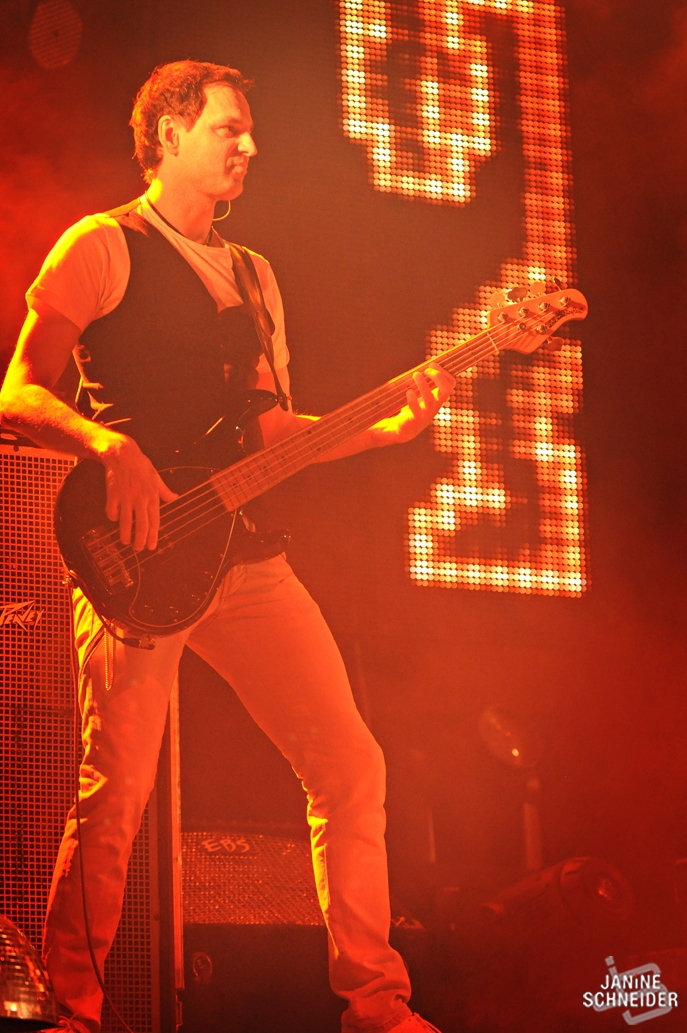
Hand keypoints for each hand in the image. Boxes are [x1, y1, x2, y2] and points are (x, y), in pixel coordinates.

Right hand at [98, 433, 177, 550]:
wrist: (122, 454)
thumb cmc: (141, 466)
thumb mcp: (156, 478)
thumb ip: (165, 491)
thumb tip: (175, 498)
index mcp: (152, 496)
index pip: (154, 521)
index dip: (152, 535)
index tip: (151, 546)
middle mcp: (140, 499)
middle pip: (141, 525)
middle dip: (140, 540)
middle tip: (138, 549)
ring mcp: (125, 497)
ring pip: (125, 521)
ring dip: (125, 533)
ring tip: (126, 541)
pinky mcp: (113, 493)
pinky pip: (111, 510)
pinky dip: (112, 516)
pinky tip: (113, 518)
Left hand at [371, 364, 455, 446]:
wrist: (402, 429)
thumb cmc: (411, 408)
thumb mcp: (420, 394)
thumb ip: (424, 383)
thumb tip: (424, 365)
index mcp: (438, 398)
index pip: (451, 383)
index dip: (444, 372)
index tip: (431, 364)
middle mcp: (435, 406)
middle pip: (446, 390)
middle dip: (438, 377)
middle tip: (425, 370)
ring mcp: (426, 414)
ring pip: (430, 399)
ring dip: (423, 385)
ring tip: (415, 375)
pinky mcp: (416, 421)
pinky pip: (417, 410)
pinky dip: (413, 400)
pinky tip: (409, 392)